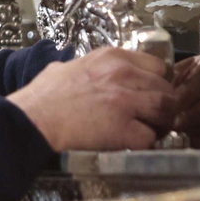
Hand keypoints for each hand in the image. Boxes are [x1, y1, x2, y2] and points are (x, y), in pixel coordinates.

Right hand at [7, 47, 179, 151]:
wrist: (33, 118)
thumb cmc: (43, 96)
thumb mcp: (67, 66)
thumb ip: (86, 65)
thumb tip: (85, 68)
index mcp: (111, 57)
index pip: (157, 66)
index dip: (157, 82)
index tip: (152, 92)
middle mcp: (123, 75)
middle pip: (166, 89)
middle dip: (164, 104)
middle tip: (156, 116)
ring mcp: (126, 101)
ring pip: (166, 111)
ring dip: (162, 123)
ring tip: (152, 130)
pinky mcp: (123, 129)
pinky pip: (149, 137)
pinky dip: (145, 143)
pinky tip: (133, 143)